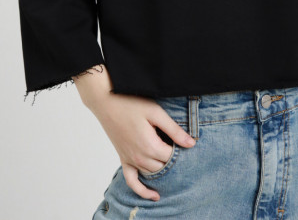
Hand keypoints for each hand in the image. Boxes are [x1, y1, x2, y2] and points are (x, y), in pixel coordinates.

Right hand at [75, 69, 195, 202]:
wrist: (106, 102)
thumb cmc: (131, 103)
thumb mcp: (156, 112)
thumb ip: (174, 130)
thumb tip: (191, 144)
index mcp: (150, 146)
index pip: (173, 157)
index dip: (182, 151)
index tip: (187, 142)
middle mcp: (140, 157)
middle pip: (164, 166)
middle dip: (174, 160)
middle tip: (182, 151)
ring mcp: (130, 160)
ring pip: (152, 174)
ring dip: (163, 171)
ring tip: (174, 165)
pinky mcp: (123, 159)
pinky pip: (132, 182)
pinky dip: (142, 191)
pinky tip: (153, 195)